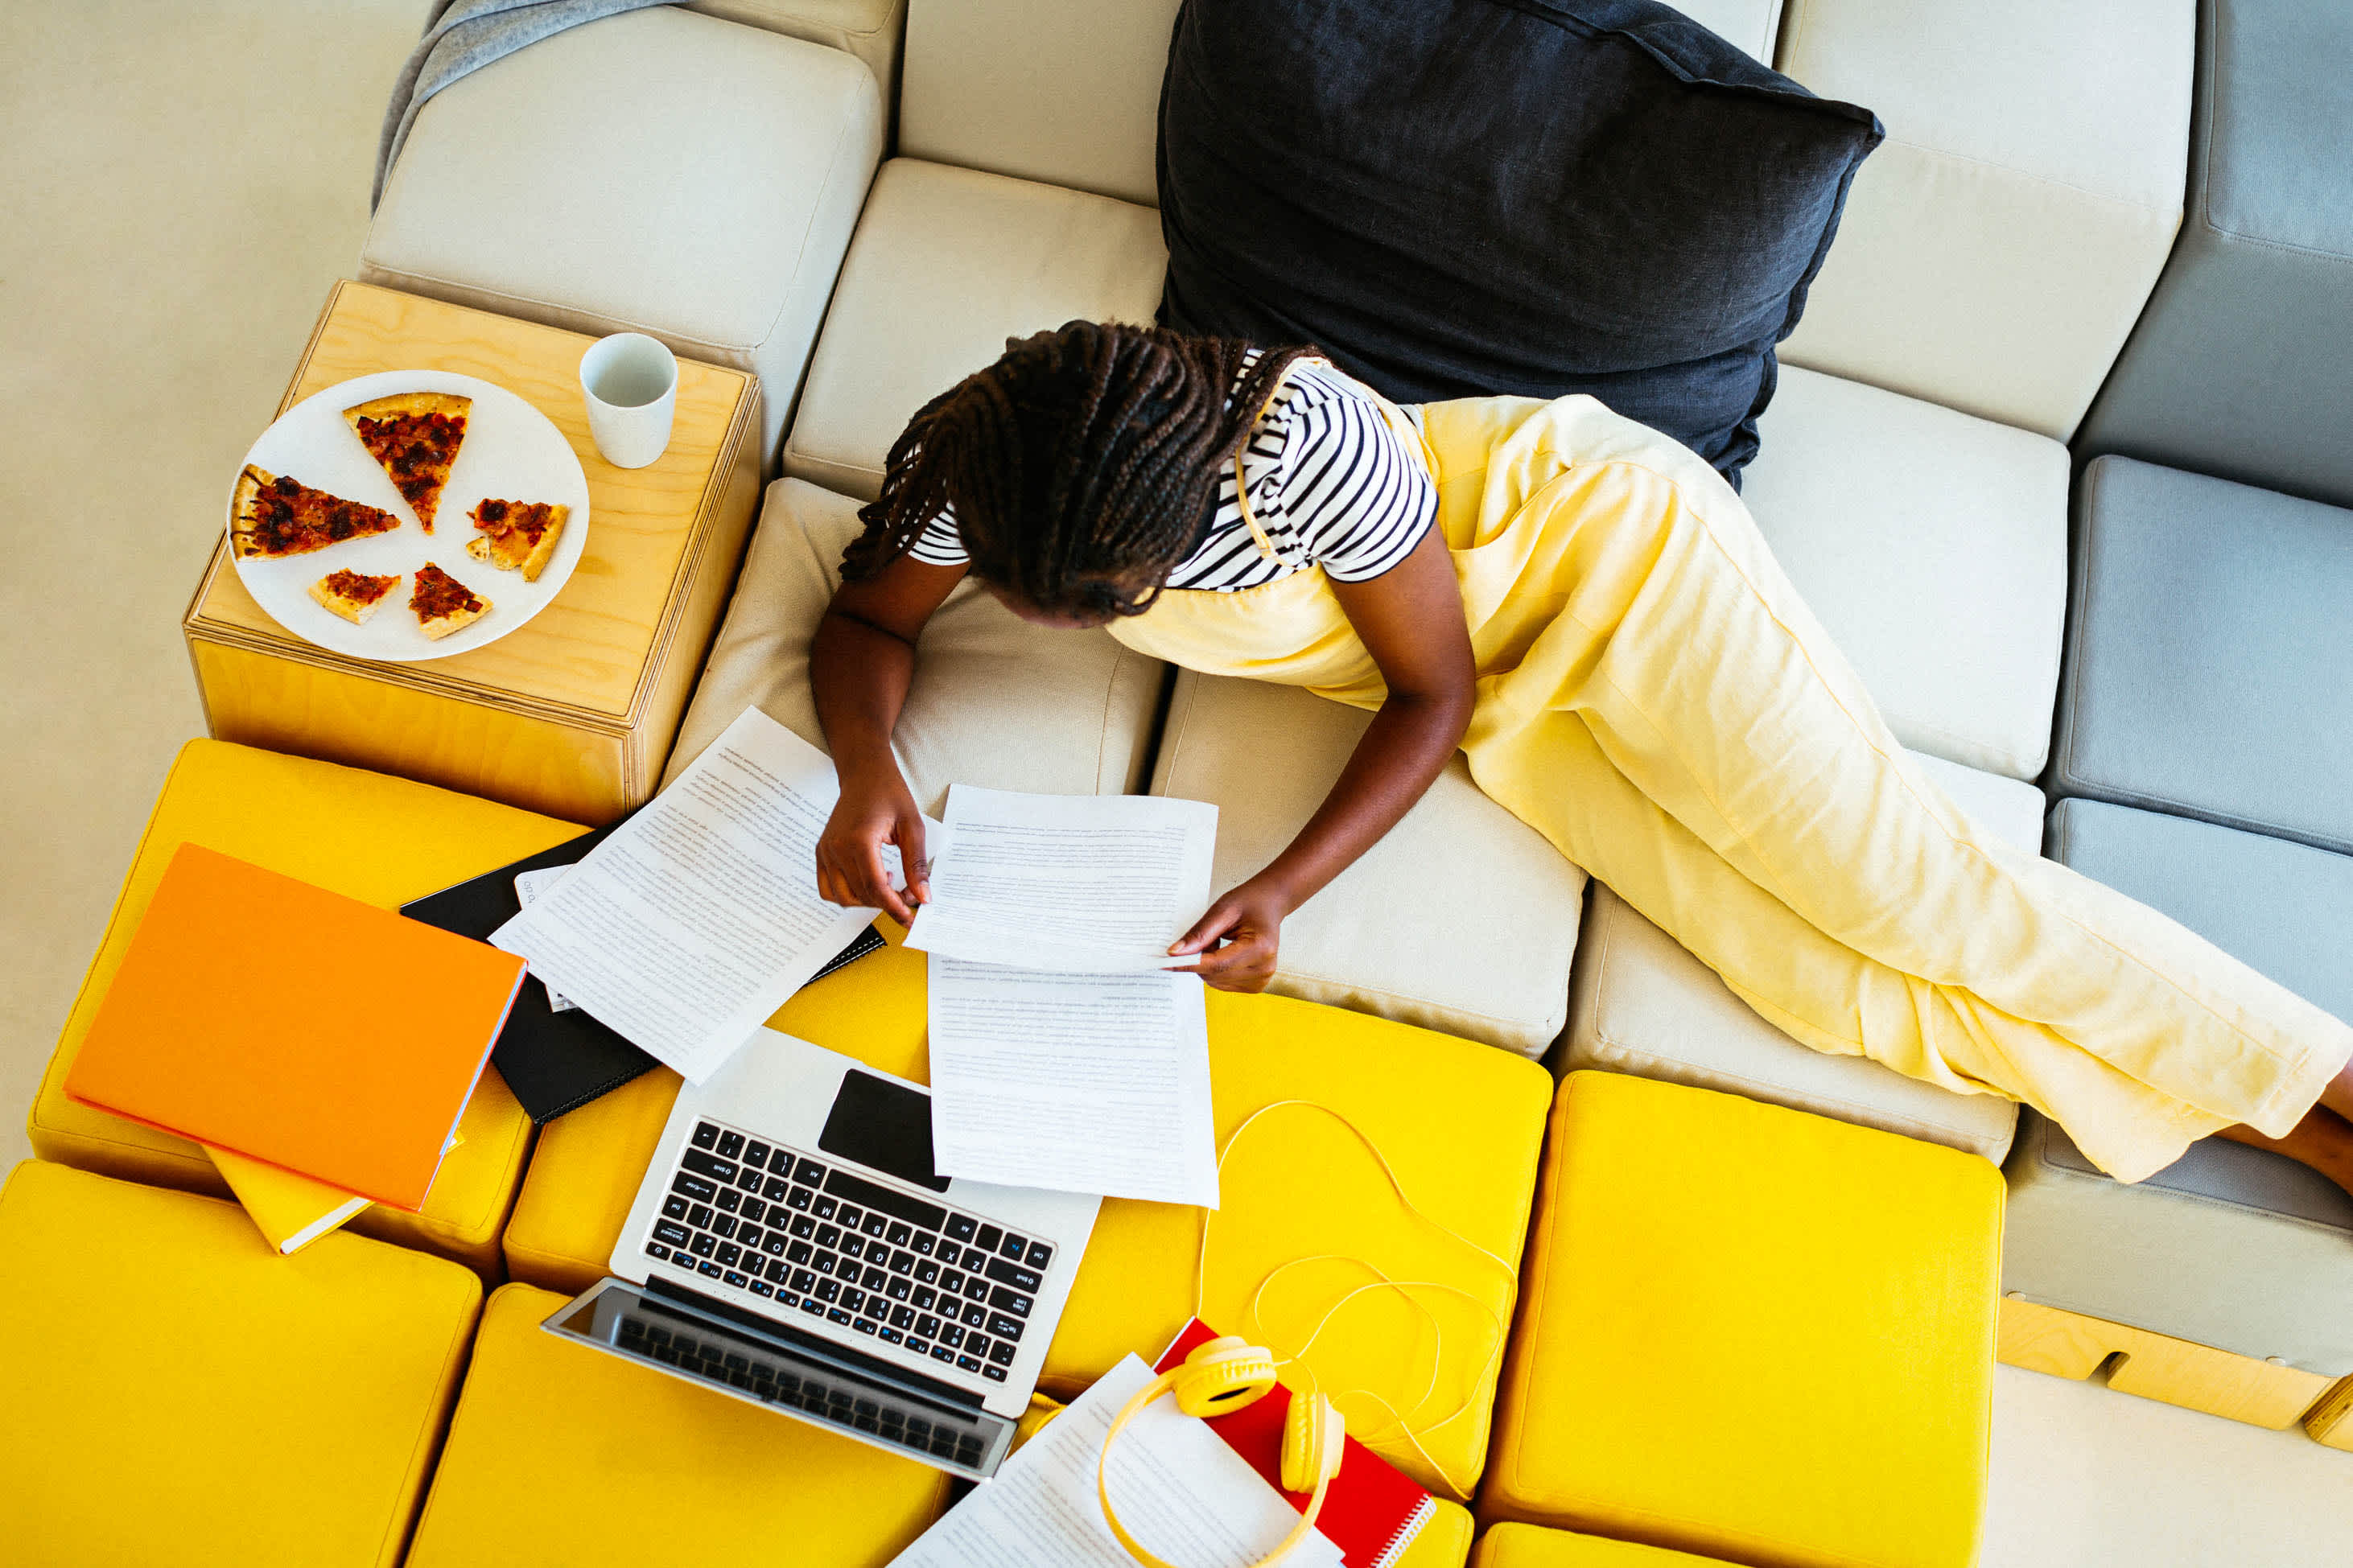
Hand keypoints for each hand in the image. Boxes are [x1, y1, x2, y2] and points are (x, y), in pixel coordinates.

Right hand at [815, 772, 927, 923]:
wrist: (865, 775)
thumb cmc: (889, 794)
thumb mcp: (913, 826)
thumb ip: (916, 865)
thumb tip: (923, 896)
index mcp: (858, 840)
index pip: (875, 887)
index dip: (894, 907)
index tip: (911, 917)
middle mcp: (836, 848)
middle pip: (860, 895)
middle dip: (887, 904)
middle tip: (909, 896)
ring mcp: (825, 851)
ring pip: (842, 897)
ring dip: (867, 902)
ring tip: (889, 887)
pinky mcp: (821, 853)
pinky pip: (828, 888)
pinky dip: (848, 895)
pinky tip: (869, 881)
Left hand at [1167, 877, 1290, 992]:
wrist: (1270, 903)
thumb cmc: (1250, 902)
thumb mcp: (1222, 910)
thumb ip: (1199, 934)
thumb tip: (1176, 953)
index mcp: (1260, 948)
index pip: (1216, 964)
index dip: (1188, 963)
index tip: (1165, 961)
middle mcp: (1264, 968)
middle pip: (1214, 975)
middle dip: (1199, 960)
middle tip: (1204, 937)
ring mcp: (1262, 979)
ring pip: (1215, 982)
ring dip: (1207, 965)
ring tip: (1219, 942)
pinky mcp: (1256, 985)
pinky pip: (1222, 984)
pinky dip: (1215, 971)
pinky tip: (1224, 953)